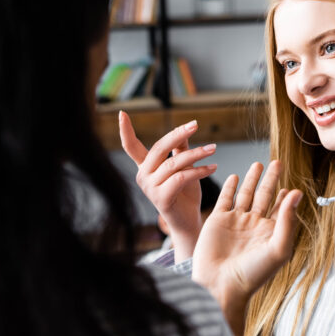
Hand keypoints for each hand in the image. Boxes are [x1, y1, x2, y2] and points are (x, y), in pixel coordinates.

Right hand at [119, 111, 217, 261]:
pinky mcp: (161, 198)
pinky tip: (212, 167)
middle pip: (159, 148)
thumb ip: (181, 150)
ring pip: (174, 162)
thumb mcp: (183, 168)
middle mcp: (143, 176)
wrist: (188, 222)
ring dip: (197, 154)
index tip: (121, 113)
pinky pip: (182, 177)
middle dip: (178, 134)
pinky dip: (199, 171)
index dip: (125, 130)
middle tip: (195, 124)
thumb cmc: (185, 194)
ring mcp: (150, 188)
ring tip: (213, 149)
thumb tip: (185, 130)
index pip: (131, 147)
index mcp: (145, 167)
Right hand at [191, 161, 301, 335]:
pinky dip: (230, 187)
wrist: (220, 285)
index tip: (290, 188)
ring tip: (258, 164)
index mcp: (270, 233)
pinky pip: (225, 199)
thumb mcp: (278, 247)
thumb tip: (297, 193)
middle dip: (271, 180)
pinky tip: (235, 177)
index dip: (285, 198)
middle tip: (277, 163)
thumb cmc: (252, 274)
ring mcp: (235, 222)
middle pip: (265, 196)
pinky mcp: (218, 220)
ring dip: (252, 179)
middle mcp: (253, 226)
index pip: (281, 210)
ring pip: (246, 194)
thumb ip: (288, 219)